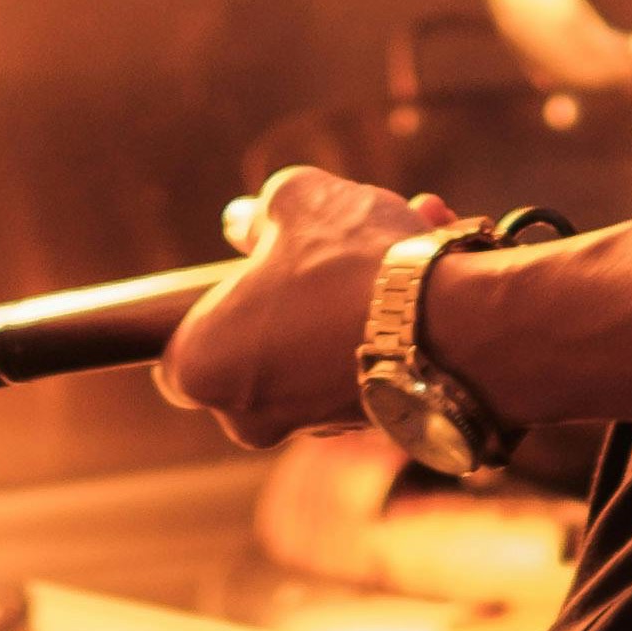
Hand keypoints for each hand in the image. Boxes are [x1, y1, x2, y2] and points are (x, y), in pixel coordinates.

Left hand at [153, 168, 446, 449]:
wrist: (451, 326)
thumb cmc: (350, 264)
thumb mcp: (296, 201)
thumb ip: (261, 212)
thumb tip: (243, 221)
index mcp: (200, 367)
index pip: (181, 344)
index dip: (217, 302)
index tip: (252, 272)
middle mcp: (246, 416)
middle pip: (261, 342)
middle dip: (300, 289)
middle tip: (334, 239)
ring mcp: (309, 428)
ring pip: (323, 346)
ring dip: (355, 295)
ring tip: (402, 228)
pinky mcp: (369, 430)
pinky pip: (369, 360)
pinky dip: (391, 319)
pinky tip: (428, 256)